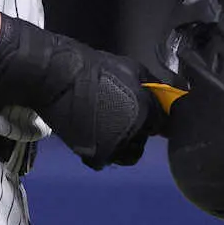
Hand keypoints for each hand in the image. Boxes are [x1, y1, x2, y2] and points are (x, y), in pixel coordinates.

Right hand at [0, 16, 163, 171]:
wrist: (55, 77)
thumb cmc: (92, 68)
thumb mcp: (130, 67)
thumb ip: (152, 84)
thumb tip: (168, 94)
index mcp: (146, 109)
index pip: (163, 124)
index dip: (153, 117)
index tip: (145, 112)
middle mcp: (134, 132)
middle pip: (145, 140)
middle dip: (137, 130)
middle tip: (120, 114)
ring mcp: (114, 146)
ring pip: (127, 154)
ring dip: (122, 143)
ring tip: (106, 125)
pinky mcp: (96, 155)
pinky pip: (107, 158)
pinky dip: (101, 149)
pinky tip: (93, 132)